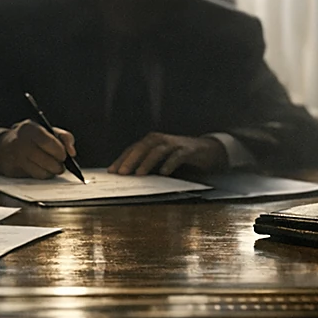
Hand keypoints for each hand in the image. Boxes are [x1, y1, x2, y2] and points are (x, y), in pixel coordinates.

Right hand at [0, 120, 76, 178]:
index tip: (65, 156)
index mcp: (30, 128)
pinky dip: (43, 175)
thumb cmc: (32, 138)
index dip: (59, 150)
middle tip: (61, 165)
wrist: (5, 147)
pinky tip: (44, 170)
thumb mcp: (47, 131)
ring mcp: (16, 157)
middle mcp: (20, 142)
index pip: (47, 141)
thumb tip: (72, 152)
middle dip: (57, 165)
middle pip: (44, 159)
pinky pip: (35, 176)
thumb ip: (64, 138)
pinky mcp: (14, 170)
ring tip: (54, 167)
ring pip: (41, 171)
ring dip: (52, 172)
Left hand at [108, 132, 227, 175]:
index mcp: (152, 141)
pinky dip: (170, 163)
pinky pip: (177, 156)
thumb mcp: (161, 159)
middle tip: (122, 173)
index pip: (132, 149)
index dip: (121, 159)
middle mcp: (161, 139)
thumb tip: (128, 177)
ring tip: (139, 174)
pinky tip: (164, 173)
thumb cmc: (179, 155)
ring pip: (158, 150)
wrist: (205, 150)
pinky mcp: (188, 150)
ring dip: (147, 162)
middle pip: (142, 147)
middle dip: (131, 159)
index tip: (112, 171)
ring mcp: (174, 143)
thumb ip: (147, 164)